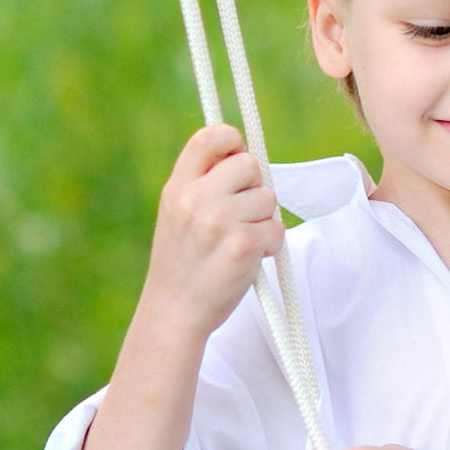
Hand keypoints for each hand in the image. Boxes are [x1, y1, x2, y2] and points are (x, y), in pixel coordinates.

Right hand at [135, 124, 284, 340]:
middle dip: (254, 188)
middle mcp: (195, 199)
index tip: (235, 160)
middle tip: (239, 216)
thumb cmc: (183, 262)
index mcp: (177, 187)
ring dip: (263, 220)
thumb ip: (203, 184)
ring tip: (238, 241)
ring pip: (269, 198)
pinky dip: (269, 245)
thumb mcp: (177, 214)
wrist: (173, 313)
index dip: (232, 141)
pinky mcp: (242, 245)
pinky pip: (277, 229)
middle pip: (250, 164)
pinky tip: (247, 258)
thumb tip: (245, 155)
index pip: (209, 136)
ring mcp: (218, 221)